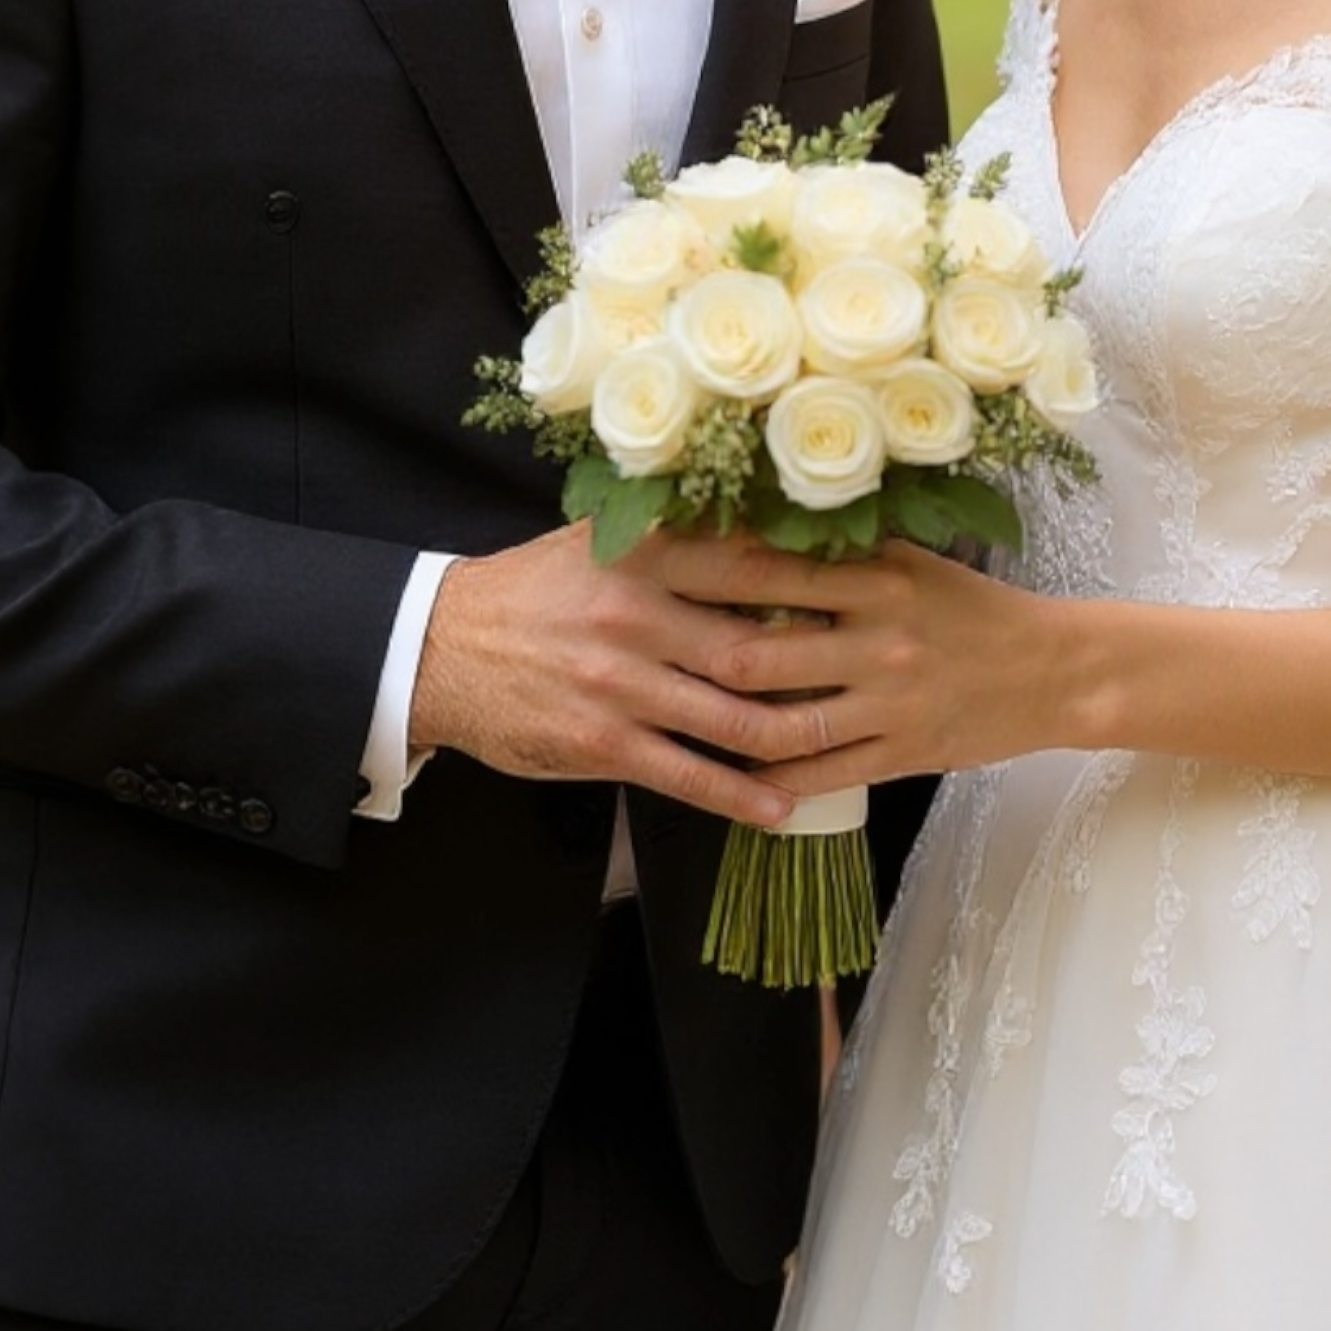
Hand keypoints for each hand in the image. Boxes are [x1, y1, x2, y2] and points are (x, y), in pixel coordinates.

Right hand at [408, 525, 847, 827]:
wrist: (441, 646)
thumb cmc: (538, 589)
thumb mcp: (603, 541)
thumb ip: (680, 538)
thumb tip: (773, 527)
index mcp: (643, 555)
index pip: (753, 562)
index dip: (822, 578)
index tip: (876, 590)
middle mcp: (636, 616)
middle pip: (755, 645)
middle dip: (827, 665)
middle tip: (888, 675)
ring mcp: (619, 684)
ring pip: (731, 719)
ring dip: (797, 738)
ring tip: (847, 745)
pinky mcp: (601, 743)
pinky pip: (687, 776)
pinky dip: (742, 795)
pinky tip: (783, 804)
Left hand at [657, 538, 1070, 796]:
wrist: (1055, 670)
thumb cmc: (972, 608)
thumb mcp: (912, 564)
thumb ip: (840, 554)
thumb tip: (750, 530)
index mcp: (878, 580)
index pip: (769, 571)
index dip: (699, 572)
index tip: (648, 571)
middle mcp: (880, 640)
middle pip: (760, 656)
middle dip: (694, 661)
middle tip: (642, 660)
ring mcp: (891, 704)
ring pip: (787, 726)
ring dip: (726, 729)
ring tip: (682, 722)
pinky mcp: (906, 754)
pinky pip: (824, 776)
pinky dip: (772, 782)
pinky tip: (736, 778)